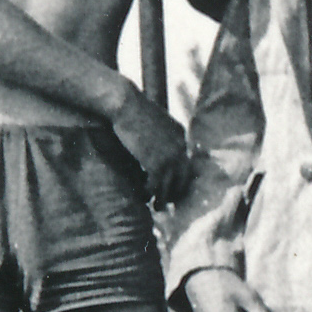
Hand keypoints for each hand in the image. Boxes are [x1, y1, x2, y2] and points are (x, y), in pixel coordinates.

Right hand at [112, 89, 191, 207]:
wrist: (126, 104)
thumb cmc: (132, 108)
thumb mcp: (153, 120)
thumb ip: (158, 133)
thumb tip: (153, 146)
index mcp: (180, 134)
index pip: (185, 161)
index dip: (179, 176)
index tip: (173, 186)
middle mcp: (180, 147)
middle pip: (183, 177)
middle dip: (176, 192)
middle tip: (168, 201)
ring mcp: (170, 157)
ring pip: (170, 186)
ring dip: (162, 199)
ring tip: (156, 207)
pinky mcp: (156, 164)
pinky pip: (155, 186)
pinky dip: (148, 193)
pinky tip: (142, 196)